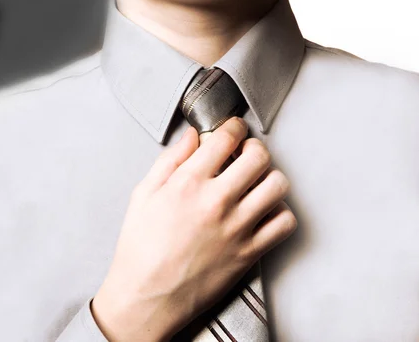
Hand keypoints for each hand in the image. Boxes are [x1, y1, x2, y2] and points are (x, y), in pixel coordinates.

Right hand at [92, 117, 296, 340]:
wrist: (147, 297)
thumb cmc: (140, 248)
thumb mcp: (144, 194)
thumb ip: (169, 160)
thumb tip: (192, 135)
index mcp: (188, 183)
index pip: (225, 138)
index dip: (233, 127)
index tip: (233, 129)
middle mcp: (216, 201)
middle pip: (258, 156)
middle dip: (253, 147)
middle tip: (246, 152)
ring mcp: (237, 227)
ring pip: (277, 185)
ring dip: (269, 177)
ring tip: (257, 181)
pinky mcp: (250, 252)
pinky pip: (284, 223)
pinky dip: (279, 212)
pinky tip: (263, 211)